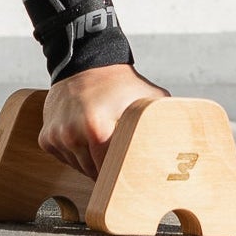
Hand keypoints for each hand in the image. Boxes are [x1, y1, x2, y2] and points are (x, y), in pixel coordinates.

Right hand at [39, 63, 168, 178]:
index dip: (125, 173)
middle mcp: (72, 135)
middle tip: (121, 156)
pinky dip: (76, 154)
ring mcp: (57, 137)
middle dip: (109, 169)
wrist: (86, 62)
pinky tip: (86, 137)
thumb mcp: (150, 100)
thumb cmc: (122, 84)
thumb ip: (165, 124)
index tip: (134, 173)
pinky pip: (64, 159)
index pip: (112, 171)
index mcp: (98, 129)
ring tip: (103, 140)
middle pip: (95, 173)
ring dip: (92, 162)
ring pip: (79, 168)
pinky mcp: (46, 138)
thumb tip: (188, 147)